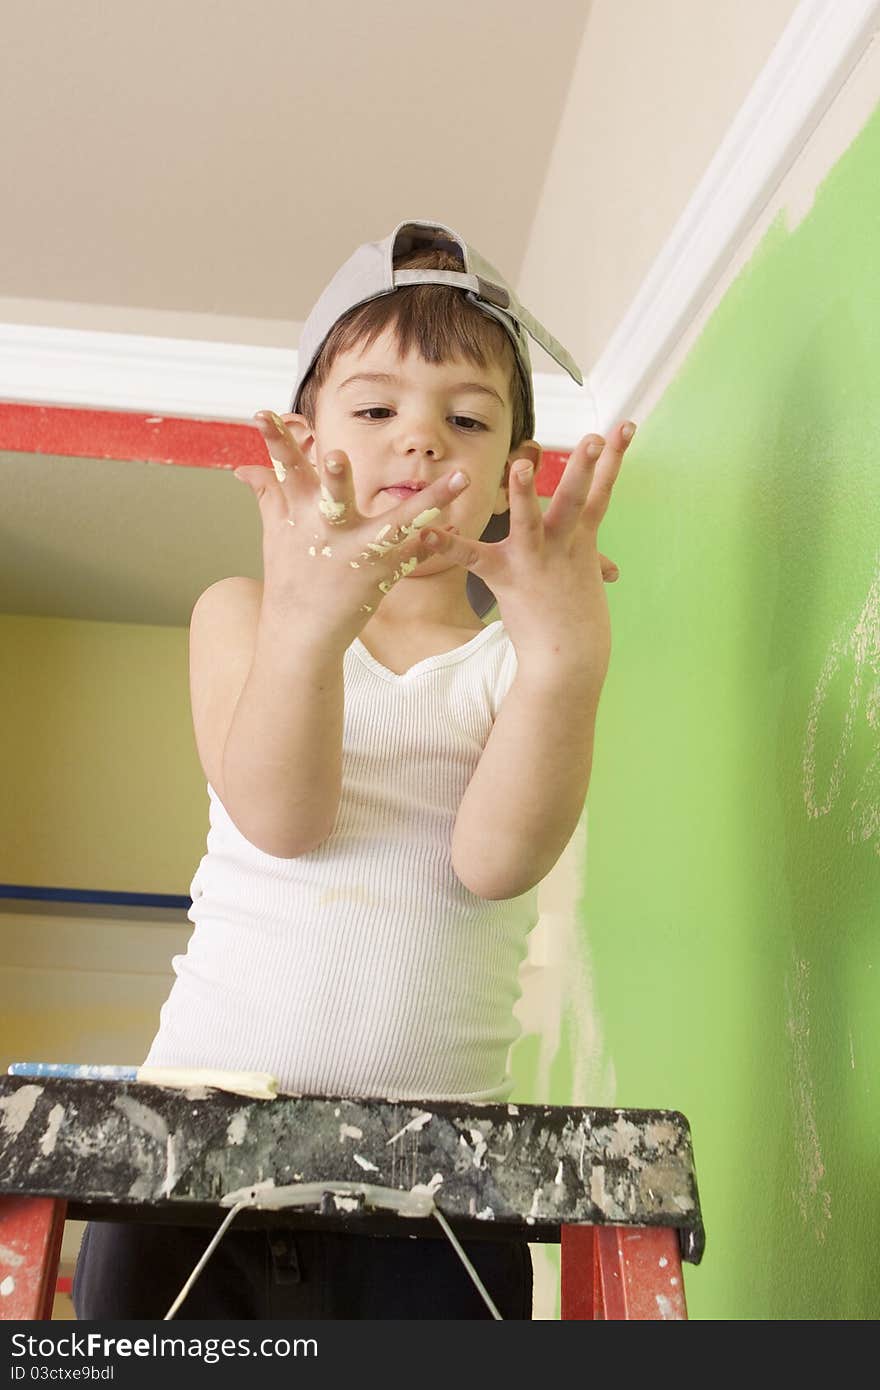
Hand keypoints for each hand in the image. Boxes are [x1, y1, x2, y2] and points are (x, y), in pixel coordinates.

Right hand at [233, 411, 465, 647]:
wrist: (300, 633)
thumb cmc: (289, 577)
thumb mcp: (276, 535)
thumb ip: (269, 495)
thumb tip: (245, 467)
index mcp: (300, 516)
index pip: (285, 471)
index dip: (274, 442)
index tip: (262, 413)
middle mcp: (327, 533)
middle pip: (333, 499)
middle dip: (334, 480)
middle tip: (339, 457)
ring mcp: (356, 555)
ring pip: (398, 522)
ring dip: (430, 500)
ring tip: (461, 477)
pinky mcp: (380, 576)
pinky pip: (414, 554)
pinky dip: (435, 542)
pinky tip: (457, 528)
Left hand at [427, 422, 634, 679]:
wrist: (569, 659)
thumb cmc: (577, 623)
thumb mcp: (587, 585)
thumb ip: (591, 564)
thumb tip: (610, 568)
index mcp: (581, 540)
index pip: (602, 491)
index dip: (615, 458)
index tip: (624, 426)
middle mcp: (563, 544)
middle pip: (576, 498)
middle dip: (584, 467)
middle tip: (593, 438)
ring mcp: (536, 559)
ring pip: (531, 519)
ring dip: (524, 492)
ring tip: (520, 464)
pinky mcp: (507, 577)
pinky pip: (472, 557)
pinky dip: (447, 545)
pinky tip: (426, 530)